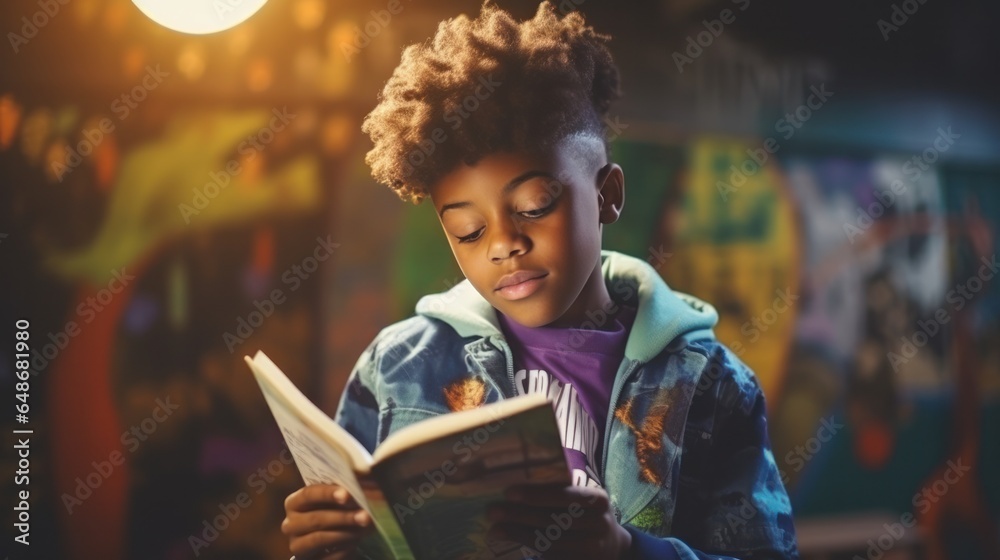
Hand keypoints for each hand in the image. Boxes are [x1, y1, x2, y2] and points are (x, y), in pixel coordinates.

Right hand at [282, 484, 374, 559]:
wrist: (330, 538)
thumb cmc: (333, 511)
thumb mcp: (336, 499)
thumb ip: (346, 489)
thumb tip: (366, 476)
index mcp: (294, 502)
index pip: (308, 494)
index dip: (328, 493)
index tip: (348, 495)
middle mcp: (290, 524)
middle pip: (315, 519)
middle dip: (343, 517)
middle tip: (365, 516)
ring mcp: (296, 545)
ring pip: (318, 539)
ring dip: (344, 534)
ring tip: (363, 530)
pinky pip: (325, 558)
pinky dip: (342, 551)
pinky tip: (355, 544)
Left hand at [486, 483, 631, 559]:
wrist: (613, 546)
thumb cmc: (589, 513)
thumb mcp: (585, 498)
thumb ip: (562, 489)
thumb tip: (520, 480)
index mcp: (598, 500)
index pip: (565, 496)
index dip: (537, 495)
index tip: (509, 492)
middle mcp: (598, 525)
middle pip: (553, 521)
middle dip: (519, 516)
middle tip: (493, 511)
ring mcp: (592, 548)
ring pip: (549, 541)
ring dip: (519, 535)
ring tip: (496, 529)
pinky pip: (553, 556)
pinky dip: (531, 550)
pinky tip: (512, 544)